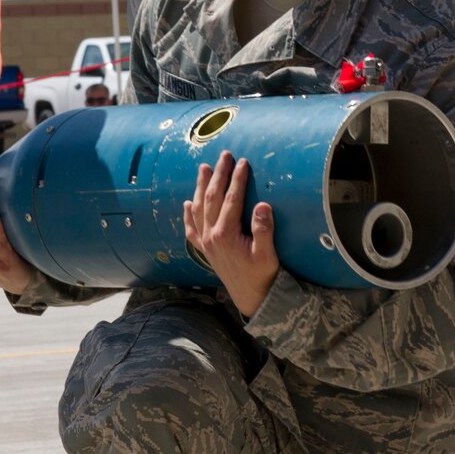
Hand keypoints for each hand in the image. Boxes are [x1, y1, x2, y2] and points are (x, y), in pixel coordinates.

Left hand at [183, 151, 277, 319]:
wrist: (251, 297)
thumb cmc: (261, 275)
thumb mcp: (267, 254)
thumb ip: (263, 230)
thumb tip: (262, 206)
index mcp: (225, 234)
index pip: (231, 199)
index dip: (237, 179)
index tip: (242, 162)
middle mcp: (210, 236)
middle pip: (212, 198)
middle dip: (218, 175)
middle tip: (224, 156)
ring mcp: (205, 243)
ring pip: (199, 208)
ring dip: (200, 187)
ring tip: (204, 169)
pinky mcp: (205, 250)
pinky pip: (191, 229)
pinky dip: (188, 215)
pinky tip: (187, 204)